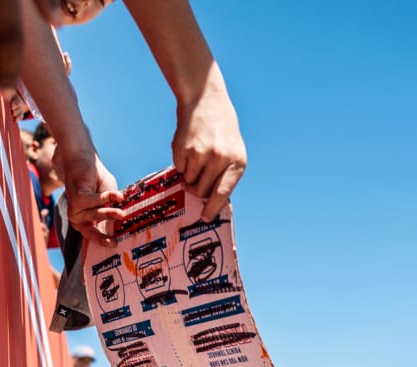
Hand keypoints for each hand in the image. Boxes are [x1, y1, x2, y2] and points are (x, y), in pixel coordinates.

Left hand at [54, 151, 125, 246]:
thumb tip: (121, 221)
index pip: (94, 235)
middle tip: (116, 240)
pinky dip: (106, 198)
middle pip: (91, 230)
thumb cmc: (96, 179)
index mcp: (87, 220)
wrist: (82, 160)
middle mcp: (79, 217)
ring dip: (109, 213)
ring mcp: (76, 208)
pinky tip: (117, 196)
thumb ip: (112, 208)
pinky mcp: (76, 198)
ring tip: (122, 214)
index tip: (116, 245)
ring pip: (95, 215)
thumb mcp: (109, 197)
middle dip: (103, 236)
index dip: (104, 241)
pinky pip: (93, 201)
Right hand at [173, 87, 246, 221]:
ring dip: (189, 176)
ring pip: (189, 182)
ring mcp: (201, 154)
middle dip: (197, 190)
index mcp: (237, 161)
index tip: (205, 217)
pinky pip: (179, 170)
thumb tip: (212, 201)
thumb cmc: (221, 129)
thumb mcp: (233, 150)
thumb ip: (226, 174)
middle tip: (197, 180)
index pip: (223, 193)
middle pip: (202, 191)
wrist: (205, 99)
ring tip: (196, 157)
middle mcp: (220, 159)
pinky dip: (181, 164)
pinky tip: (188, 148)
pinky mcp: (184, 149)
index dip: (212, 208)